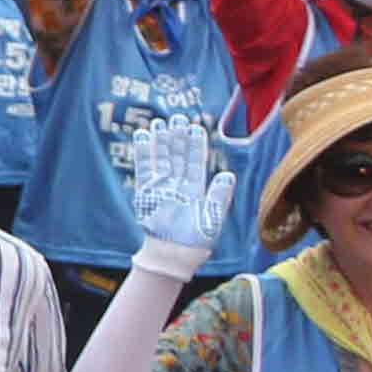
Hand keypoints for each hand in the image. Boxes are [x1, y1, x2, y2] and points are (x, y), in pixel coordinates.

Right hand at [115, 110, 238, 253]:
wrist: (174, 253)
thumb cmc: (196, 240)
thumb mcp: (214, 217)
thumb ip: (220, 196)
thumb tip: (228, 175)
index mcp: (195, 189)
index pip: (195, 162)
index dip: (196, 145)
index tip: (196, 127)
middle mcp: (178, 185)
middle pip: (177, 156)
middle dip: (177, 137)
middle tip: (177, 117)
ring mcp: (161, 187)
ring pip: (161, 158)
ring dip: (161, 141)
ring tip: (160, 122)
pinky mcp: (147, 192)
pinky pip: (144, 168)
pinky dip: (143, 152)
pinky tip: (143, 136)